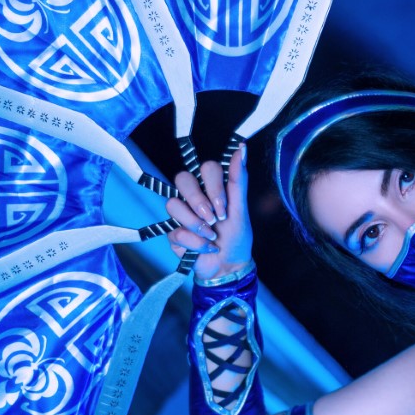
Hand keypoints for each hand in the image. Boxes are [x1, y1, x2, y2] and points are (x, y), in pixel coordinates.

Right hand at [165, 146, 252, 282]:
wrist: (229, 266)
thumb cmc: (236, 237)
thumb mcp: (241, 210)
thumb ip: (238, 180)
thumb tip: (242, 148)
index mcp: (211, 187)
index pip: (206, 167)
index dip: (213, 185)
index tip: (224, 205)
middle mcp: (194, 196)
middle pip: (182, 178)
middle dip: (200, 201)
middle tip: (214, 218)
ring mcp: (181, 213)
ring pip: (173, 204)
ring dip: (196, 224)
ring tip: (211, 235)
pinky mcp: (172, 232)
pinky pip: (176, 231)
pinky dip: (196, 242)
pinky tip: (205, 247)